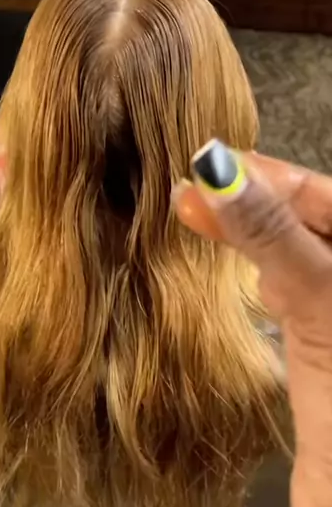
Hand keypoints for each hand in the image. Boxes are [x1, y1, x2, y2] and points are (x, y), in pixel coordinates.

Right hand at [173, 143, 331, 506]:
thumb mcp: (321, 300)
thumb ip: (272, 233)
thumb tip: (219, 166)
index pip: (322, 191)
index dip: (265, 174)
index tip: (206, 161)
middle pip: (307, 216)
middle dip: (250, 198)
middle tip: (188, 187)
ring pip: (295, 249)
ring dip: (248, 230)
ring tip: (197, 211)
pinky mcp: (326, 344)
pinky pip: (291, 288)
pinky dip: (259, 268)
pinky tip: (235, 257)